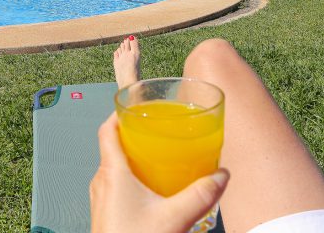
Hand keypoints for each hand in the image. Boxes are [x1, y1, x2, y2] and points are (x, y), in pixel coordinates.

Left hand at [90, 113, 229, 232]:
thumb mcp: (174, 218)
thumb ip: (200, 195)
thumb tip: (222, 175)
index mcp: (112, 172)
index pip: (107, 130)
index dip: (119, 113)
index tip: (137, 105)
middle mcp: (101, 181)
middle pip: (113, 146)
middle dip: (135, 135)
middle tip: (157, 131)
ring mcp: (101, 199)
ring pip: (114, 167)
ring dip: (133, 158)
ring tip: (159, 158)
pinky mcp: (106, 214)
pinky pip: (115, 186)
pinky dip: (131, 178)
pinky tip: (153, 190)